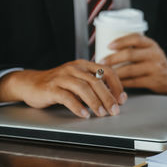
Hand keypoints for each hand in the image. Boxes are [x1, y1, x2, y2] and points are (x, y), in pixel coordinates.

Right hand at [0, 60, 126, 117]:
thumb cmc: (59, 84)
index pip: (107, 71)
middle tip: (115, 110)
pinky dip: (78, 107)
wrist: (30, 83)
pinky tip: (84, 114)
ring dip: (95, 102)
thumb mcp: (79, 80)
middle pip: (97, 81)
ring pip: (83, 88)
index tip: (122, 99)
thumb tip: (115, 98)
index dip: (117, 85)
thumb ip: (95, 85)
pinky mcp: (51, 88)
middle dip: (108, 97)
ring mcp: (62, 77)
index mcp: (84, 65)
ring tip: (102, 113)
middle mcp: (74, 68)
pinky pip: (67, 97)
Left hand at [101, 34, 166, 93]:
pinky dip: (122, 83)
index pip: (136, 38)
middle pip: (130, 54)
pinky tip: (114, 83)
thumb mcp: (150, 50)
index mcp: (151, 44)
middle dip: (113, 58)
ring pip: (130, 70)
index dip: (121, 41)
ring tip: (104, 74)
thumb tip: (107, 48)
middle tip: (102, 62)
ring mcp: (155, 68)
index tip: (108, 45)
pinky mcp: (154, 81)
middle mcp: (154, 54)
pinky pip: (134, 82)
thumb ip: (135, 48)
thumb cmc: (155, 62)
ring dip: (115, 72)